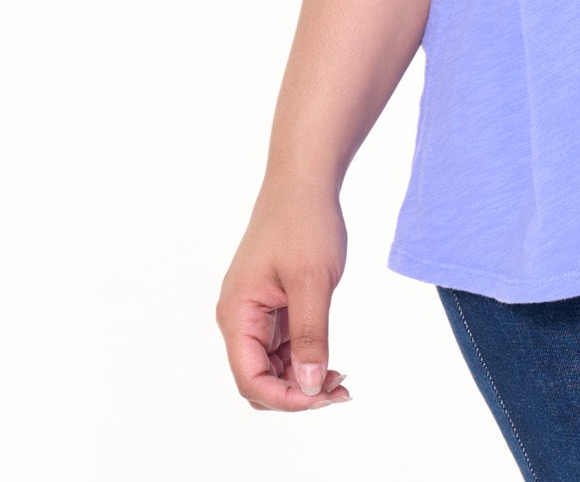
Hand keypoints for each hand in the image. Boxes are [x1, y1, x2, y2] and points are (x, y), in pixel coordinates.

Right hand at [217, 183, 353, 409]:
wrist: (304, 180)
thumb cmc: (305, 223)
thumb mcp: (313, 282)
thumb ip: (310, 336)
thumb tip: (310, 386)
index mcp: (237, 315)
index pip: (250, 379)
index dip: (286, 398)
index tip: (324, 397)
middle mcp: (238, 318)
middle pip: (258, 378)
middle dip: (296, 393)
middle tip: (340, 391)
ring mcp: (254, 312)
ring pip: (271, 365)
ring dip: (302, 378)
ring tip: (342, 379)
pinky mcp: (270, 304)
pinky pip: (281, 345)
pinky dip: (304, 357)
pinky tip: (331, 359)